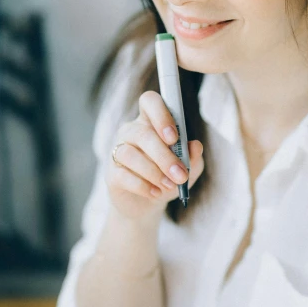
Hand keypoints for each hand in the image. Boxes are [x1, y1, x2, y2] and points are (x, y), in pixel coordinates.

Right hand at [106, 90, 203, 220]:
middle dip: (164, 156)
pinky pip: (123, 175)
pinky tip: (156, 193)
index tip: (174, 137)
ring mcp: (118, 150)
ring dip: (154, 172)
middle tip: (180, 174)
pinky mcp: (111, 173)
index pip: (150, 101)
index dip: (161, 114)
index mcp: (152, 121)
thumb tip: (196, 146)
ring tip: (169, 186)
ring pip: (131, 154)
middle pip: (142, 133)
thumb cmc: (169, 178)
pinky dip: (142, 186)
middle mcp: (132, 131)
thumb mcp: (188, 169)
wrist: (149, 204)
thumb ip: (193, 156)